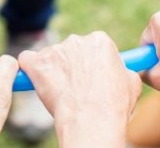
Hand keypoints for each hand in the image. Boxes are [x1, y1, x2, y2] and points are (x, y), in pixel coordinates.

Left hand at [17, 32, 140, 147]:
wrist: (91, 119)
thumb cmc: (114, 104)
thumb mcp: (131, 82)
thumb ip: (122, 69)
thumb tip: (118, 70)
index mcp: (100, 40)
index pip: (95, 45)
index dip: (94, 62)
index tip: (92, 76)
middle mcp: (77, 40)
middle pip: (72, 50)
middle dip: (73, 65)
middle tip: (77, 87)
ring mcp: (54, 50)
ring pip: (52, 57)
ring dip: (54, 70)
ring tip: (63, 93)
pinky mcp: (37, 63)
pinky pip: (27, 60)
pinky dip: (30, 70)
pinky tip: (36, 80)